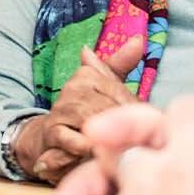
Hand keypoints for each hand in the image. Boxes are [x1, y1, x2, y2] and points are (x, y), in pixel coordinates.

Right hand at [12, 36, 143, 182]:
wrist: (53, 140)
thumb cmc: (87, 113)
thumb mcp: (107, 88)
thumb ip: (123, 65)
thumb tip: (140, 40)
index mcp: (88, 73)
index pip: (120, 92)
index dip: (132, 113)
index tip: (141, 127)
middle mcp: (72, 86)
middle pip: (110, 108)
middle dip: (123, 128)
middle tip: (135, 143)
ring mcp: (61, 108)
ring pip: (94, 123)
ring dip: (108, 140)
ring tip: (118, 150)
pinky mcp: (52, 132)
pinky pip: (74, 141)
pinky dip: (87, 149)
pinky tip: (96, 154)